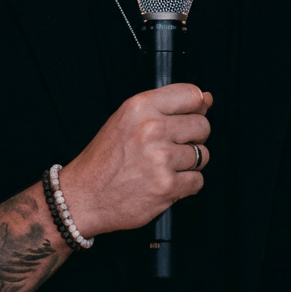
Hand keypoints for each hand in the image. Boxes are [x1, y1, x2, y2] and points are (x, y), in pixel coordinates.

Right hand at [58, 83, 211, 237]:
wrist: (84, 196)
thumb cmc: (106, 158)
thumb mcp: (128, 120)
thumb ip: (166, 107)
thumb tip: (206, 98)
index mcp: (140, 107)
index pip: (191, 95)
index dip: (197, 106)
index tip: (192, 115)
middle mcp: (151, 129)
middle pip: (202, 125)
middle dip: (193, 138)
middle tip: (171, 146)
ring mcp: (160, 158)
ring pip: (202, 154)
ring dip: (188, 163)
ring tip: (163, 167)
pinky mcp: (167, 186)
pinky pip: (197, 181)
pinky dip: (185, 185)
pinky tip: (164, 182)